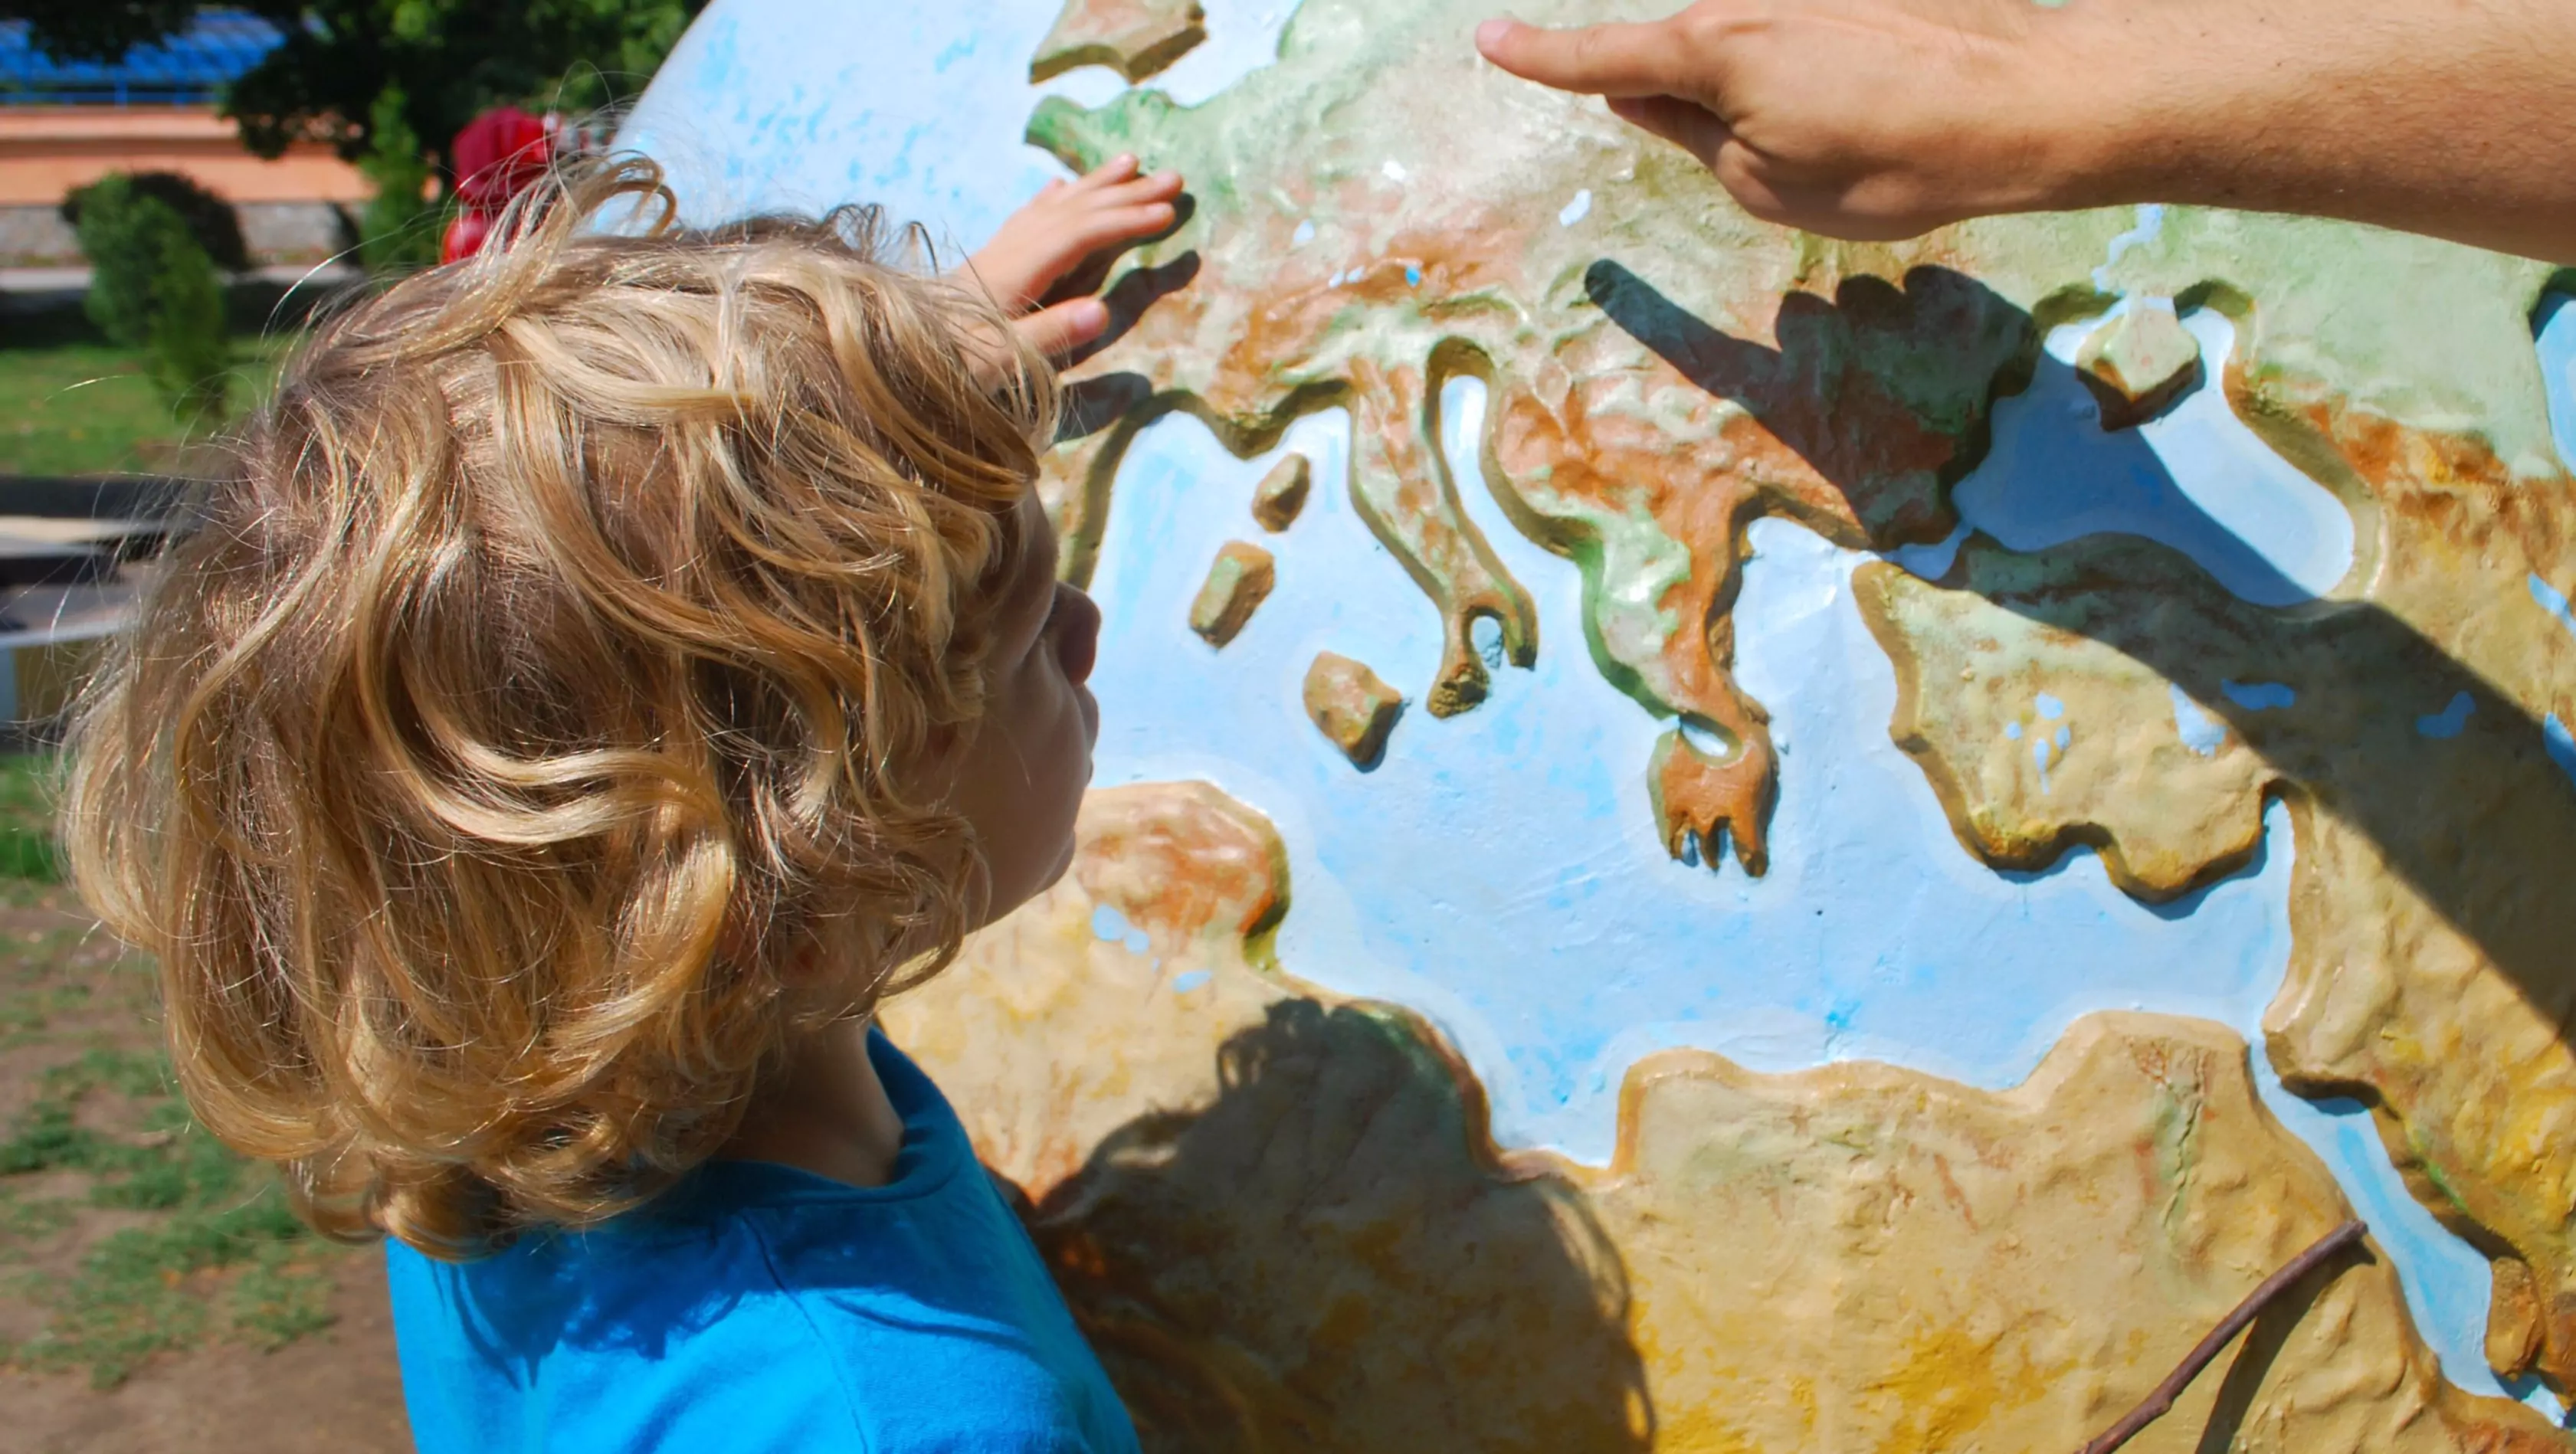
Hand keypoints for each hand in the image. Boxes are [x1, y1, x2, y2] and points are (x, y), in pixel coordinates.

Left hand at [965, 155, 1184, 357]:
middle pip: (1070, 211)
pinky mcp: (983, 265)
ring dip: (1094, 184)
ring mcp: (992, 255)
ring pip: (1050, 207)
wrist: (885, 365)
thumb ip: (1048, 336)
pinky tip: (1060, 187)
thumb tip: (1103, 309)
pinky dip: (1052, 199)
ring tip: (1130, 162)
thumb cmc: (943, 373)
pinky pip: (1027, 218)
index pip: (1077, 236)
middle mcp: (1004, 254)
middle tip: (1174, 177)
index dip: (1124, 222)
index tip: (1169, 213)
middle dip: (1124, 193)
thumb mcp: (998, 365)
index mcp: (1012, 276)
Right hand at [1475, 0, 2089, 240]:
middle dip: (1696, 95)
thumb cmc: (1896, 159)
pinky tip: (1880, 88)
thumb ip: (1691, 136)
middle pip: (1681, 42)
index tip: (1490, 39)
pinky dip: (1821, 60)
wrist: (2028, 100)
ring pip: (1749, 33)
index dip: (1540, 56)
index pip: (1599, 58)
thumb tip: (1646, 96)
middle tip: (1799, 146)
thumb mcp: (1768, 185)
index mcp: (1709, 49)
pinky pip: (1801, 22)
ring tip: (1863, 121)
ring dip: (1779, 82)